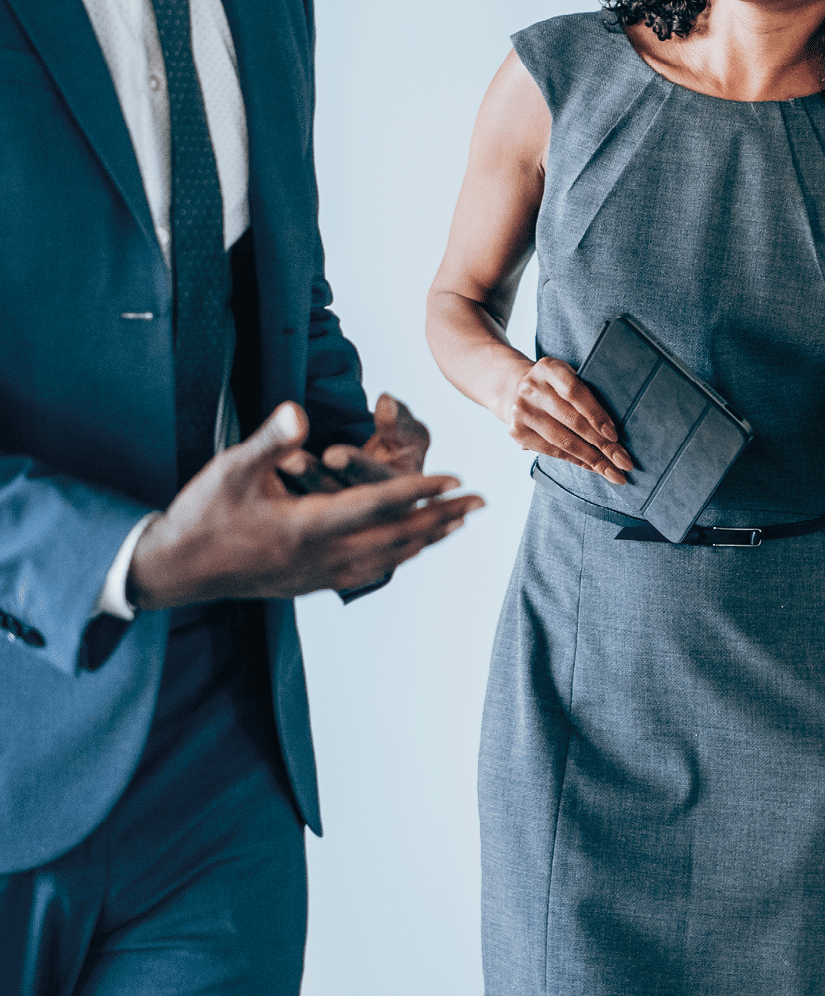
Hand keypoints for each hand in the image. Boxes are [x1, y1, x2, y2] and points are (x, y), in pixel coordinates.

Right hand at [128, 402, 484, 608]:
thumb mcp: (231, 467)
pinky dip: (399, 556)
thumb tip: (299, 412)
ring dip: (427, 539)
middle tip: (481, 502)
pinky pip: (369, 570)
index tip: (458, 479)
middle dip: (442, 517)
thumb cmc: (202, 513)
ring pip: (388, 558)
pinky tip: (409, 548)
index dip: (421, 491)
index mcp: (306, 526)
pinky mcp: (309, 583)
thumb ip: (272, 439)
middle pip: (397, 538)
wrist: (172, 571)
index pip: (378, 505)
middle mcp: (320, 556)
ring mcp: (316, 575)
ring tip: (458, 523)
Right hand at [502, 357, 632, 486]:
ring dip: (592, 459)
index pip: (575, 392)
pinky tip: (593, 467)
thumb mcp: (568, 375)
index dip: (596, 414)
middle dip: (602, 445)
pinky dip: (576, 461)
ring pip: (563, 441)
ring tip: (613, 472)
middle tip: (624, 461)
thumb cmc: (555, 384)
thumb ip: (587, 392)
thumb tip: (614, 427)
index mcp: (548, 368)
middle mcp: (531, 389)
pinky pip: (552, 451)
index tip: (615, 435)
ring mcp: (521, 411)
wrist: (514, 388)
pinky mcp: (516, 432)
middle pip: (572, 421)